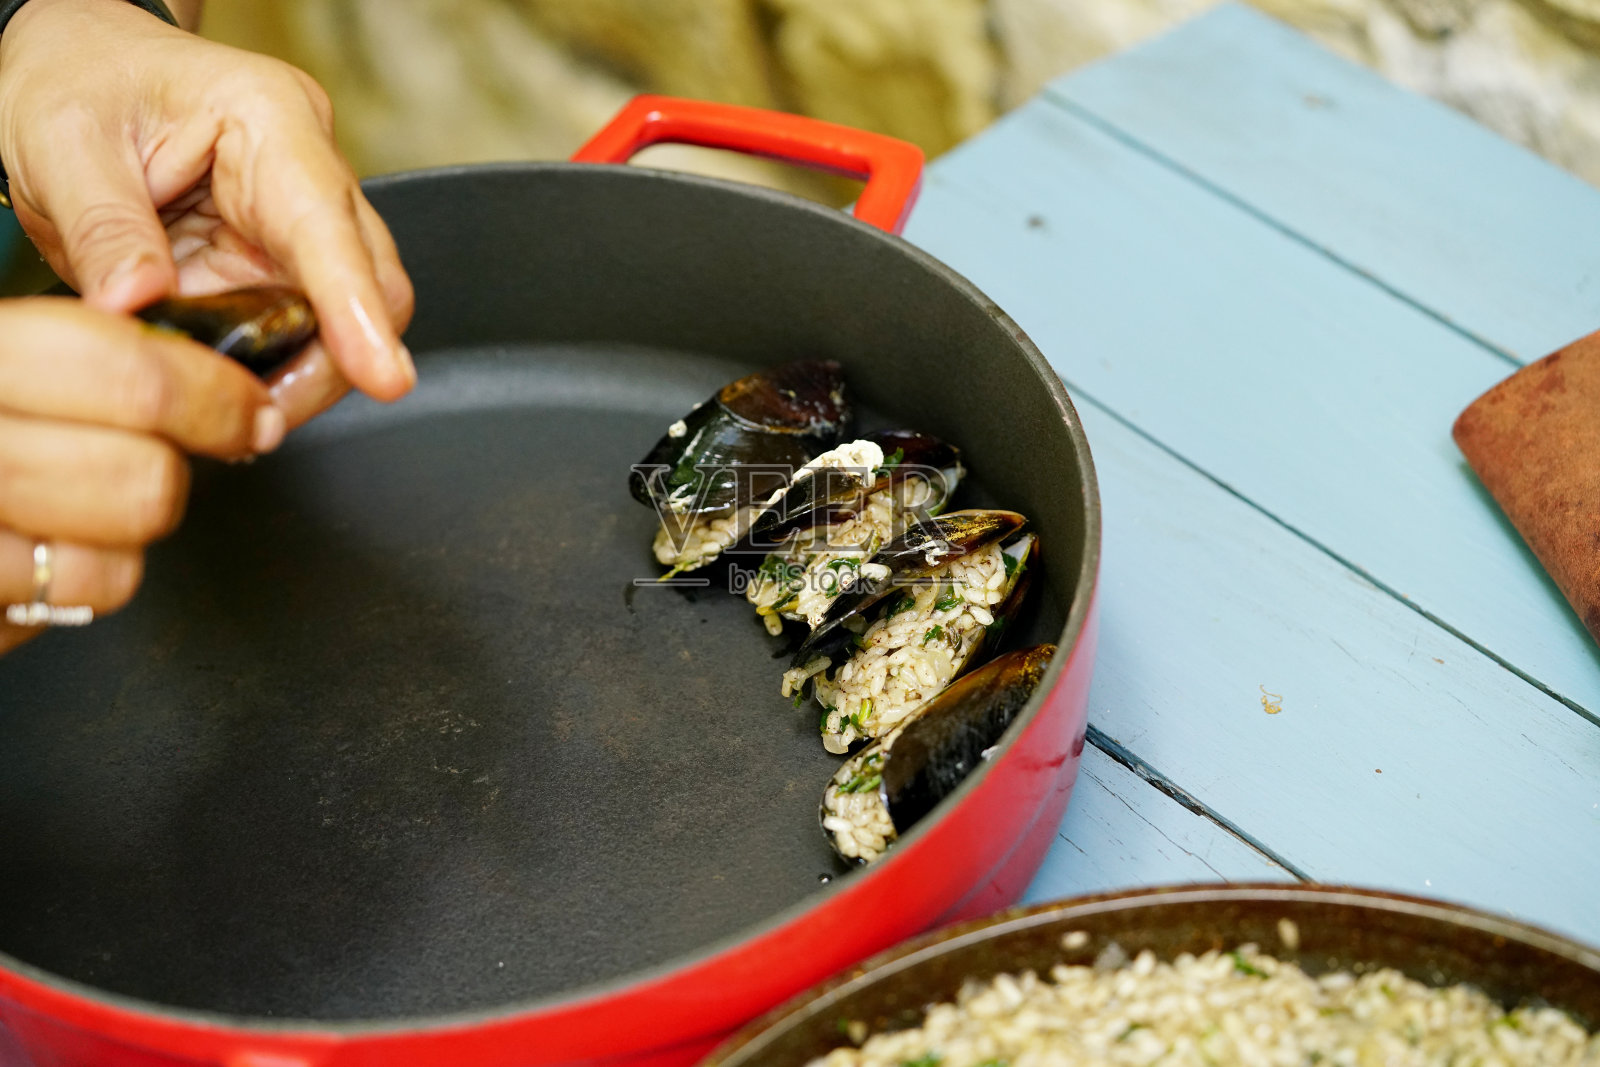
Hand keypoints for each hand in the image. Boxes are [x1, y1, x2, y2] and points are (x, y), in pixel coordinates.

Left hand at [0, 0, 414, 428]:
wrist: (80, 71)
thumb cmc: (81, 81)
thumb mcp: (63, 143)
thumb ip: (104, 229)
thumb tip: (136, 307)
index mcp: (269, 119)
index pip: (332, 228)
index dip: (359, 309)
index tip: (383, 377)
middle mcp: (309, 172)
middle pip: (369, 284)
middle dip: (333, 363)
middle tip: (258, 416)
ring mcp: (304, 222)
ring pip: (345, 318)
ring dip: (299, 372)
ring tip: (227, 407)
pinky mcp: (283, 265)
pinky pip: (300, 332)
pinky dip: (270, 367)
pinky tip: (227, 386)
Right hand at [0, 297, 279, 654]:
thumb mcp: (4, 355)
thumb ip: (81, 351)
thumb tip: (217, 376)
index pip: (120, 368)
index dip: (211, 392)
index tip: (249, 410)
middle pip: (141, 474)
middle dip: (175, 469)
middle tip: (166, 457)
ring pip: (121, 545)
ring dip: (129, 526)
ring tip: (84, 498)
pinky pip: (82, 593)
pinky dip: (85, 575)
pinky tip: (44, 544)